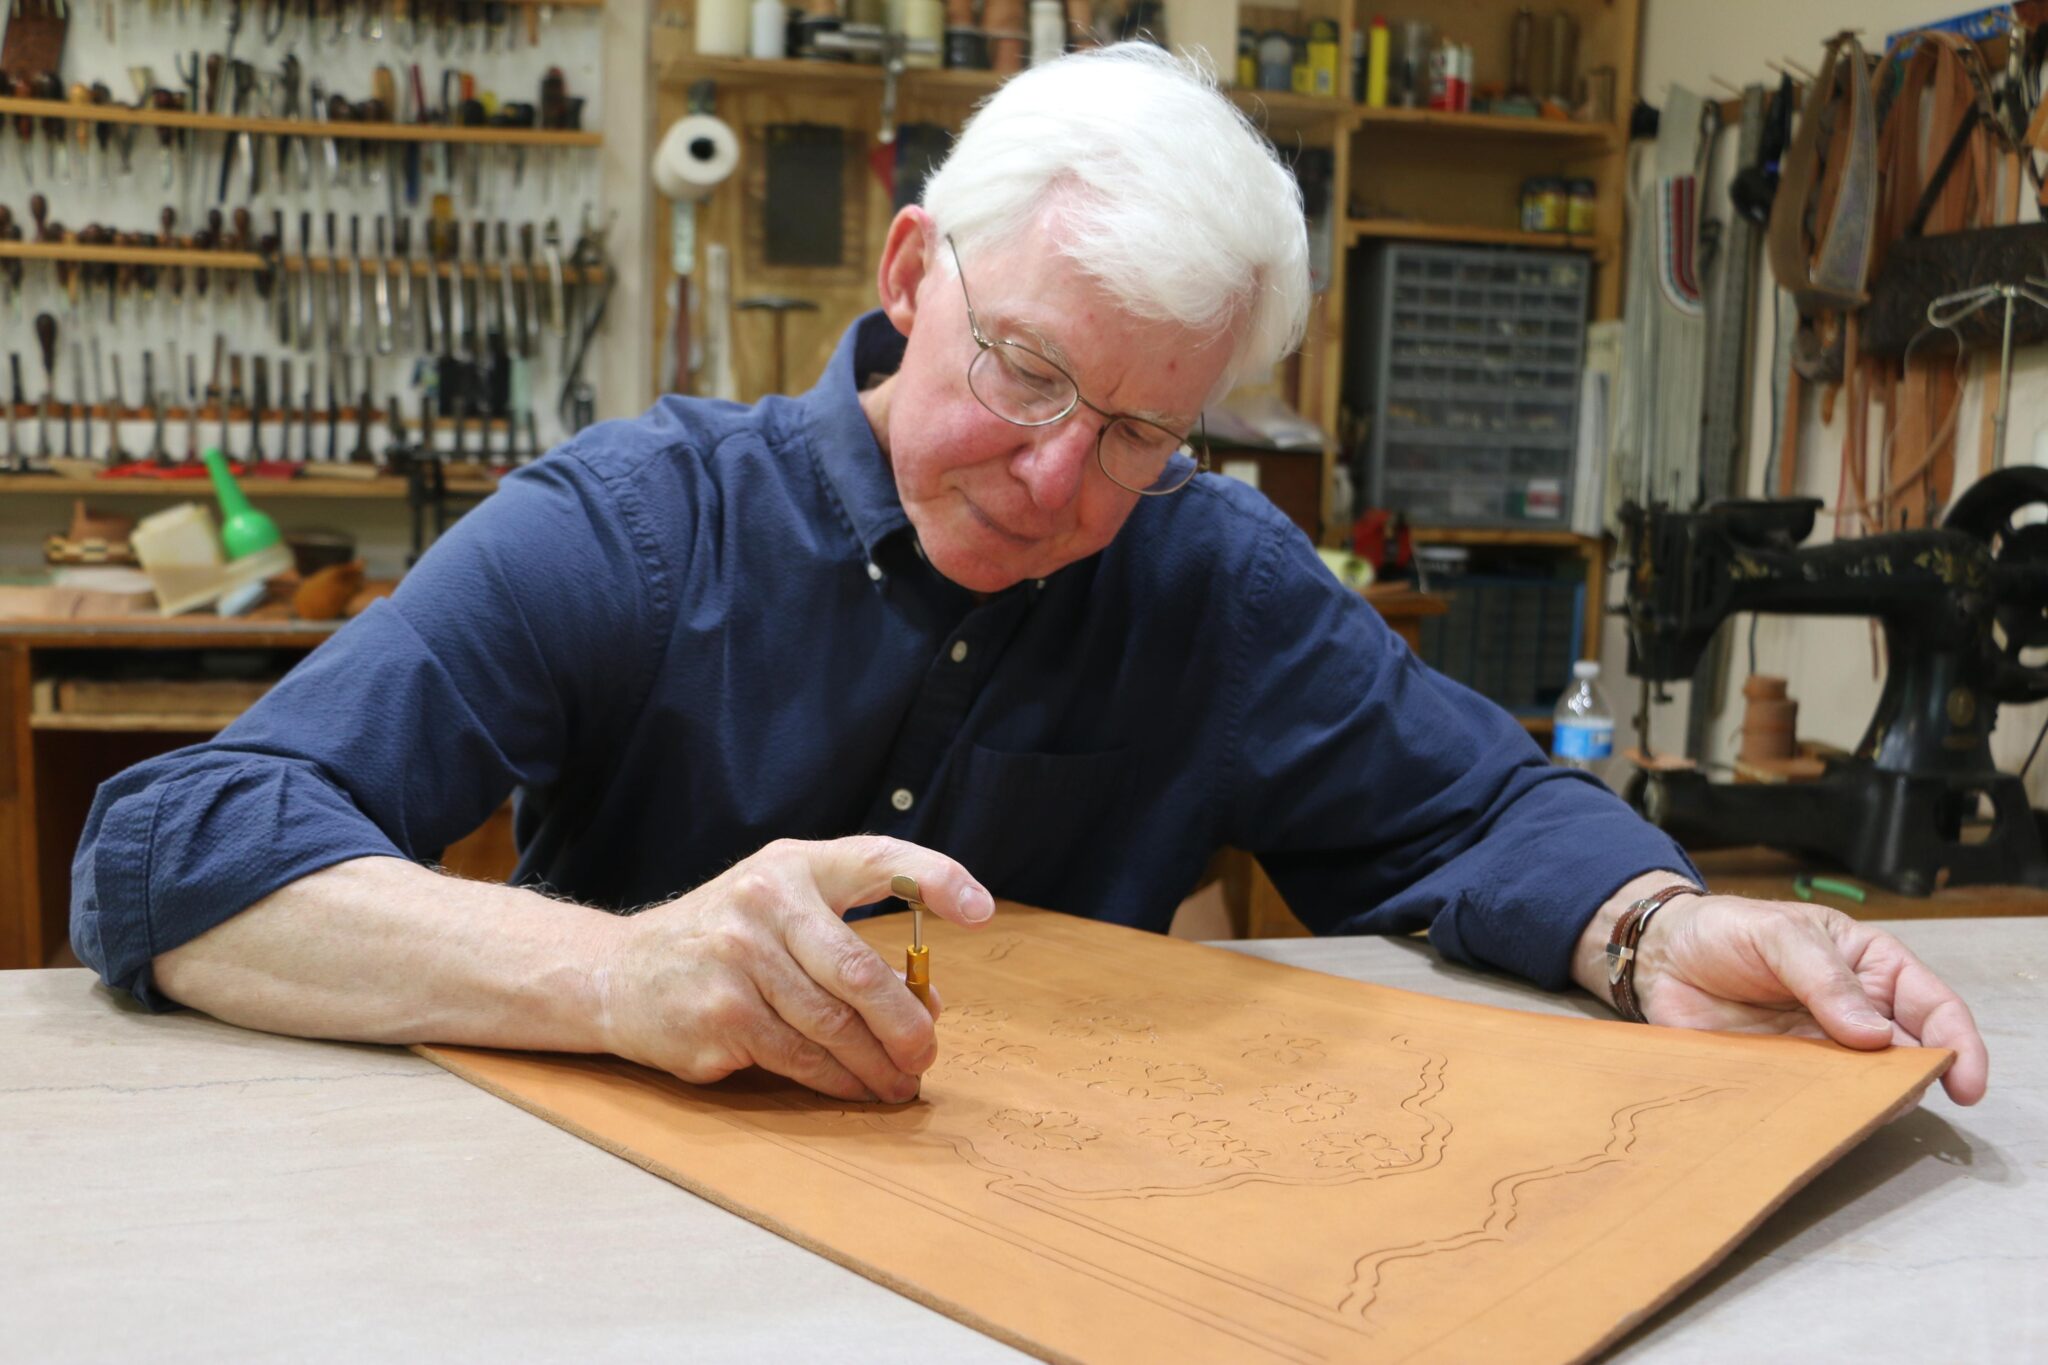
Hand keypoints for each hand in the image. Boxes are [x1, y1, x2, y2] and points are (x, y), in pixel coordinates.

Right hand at [594, 836, 991, 1103]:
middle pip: (861, 973)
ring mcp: (739, 959)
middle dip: (907, 1024)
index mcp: (795, 866)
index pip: (879, 859)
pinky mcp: (722, 1015)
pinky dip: (837, 1081)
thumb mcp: (781, 910)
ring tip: (898, 1083)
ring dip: (876, 1065)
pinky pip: (800, 1059)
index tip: (981, 909)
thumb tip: (927, 1002)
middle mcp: (765, 903)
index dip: (936, 880)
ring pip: (834, 1027)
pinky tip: (853, 1089)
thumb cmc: (722, 940)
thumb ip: (849, 940)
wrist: (618, 973)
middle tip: (927, 1053)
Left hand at [1578, 880, 1987, 1104]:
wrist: (1660, 955)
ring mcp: (1821, 1049)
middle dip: (1913, 1081)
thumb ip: (1823, 978)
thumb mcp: (1779, 934)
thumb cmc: (1726, 930)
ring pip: (1863, 1087)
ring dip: (1866, 1102)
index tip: (1964, 1083)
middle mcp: (1856, 1014)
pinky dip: (1819, 1116)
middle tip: (1898, 1097)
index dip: (1959, 1046)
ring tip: (1854, 1109)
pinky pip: (1813, 1104)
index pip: (1934, 1008)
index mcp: (1871, 968)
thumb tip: (1874, 1033)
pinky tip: (1813, 1122)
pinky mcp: (1783, 1076)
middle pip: (1907, 1057)